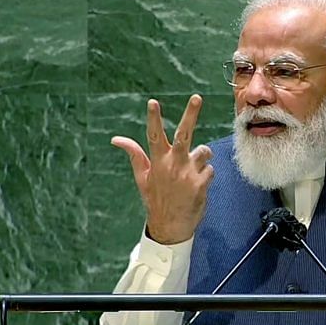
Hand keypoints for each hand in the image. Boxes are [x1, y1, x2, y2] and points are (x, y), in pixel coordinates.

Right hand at [110, 95, 213, 244]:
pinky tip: (198, 186)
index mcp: (157, 162)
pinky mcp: (201, 183)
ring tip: (193, 172)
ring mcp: (187, 174)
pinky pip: (210, 169)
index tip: (153, 102)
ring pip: (204, 152)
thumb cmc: (156, 199)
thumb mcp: (142, 178)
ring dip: (202, 158)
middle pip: (184, 134)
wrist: (170, 227)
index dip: (153, 118)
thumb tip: (115, 139)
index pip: (154, 136)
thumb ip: (134, 154)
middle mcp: (172, 165)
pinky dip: (206, 175)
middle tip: (197, 97)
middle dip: (190, 114)